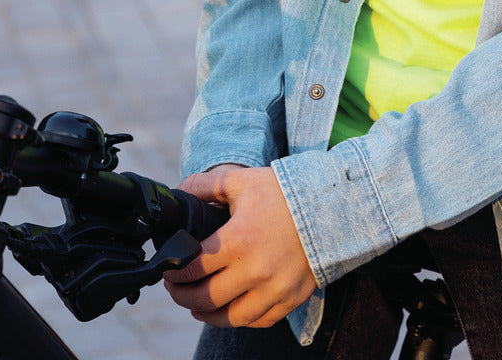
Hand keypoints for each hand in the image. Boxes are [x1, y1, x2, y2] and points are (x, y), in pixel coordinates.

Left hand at [163, 164, 316, 328]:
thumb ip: (205, 185)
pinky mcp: (291, 299)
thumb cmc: (285, 192)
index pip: (193, 266)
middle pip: (206, 298)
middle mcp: (255, 271)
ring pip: (230, 318)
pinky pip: (259, 321)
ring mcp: (275, 289)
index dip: (174, 271)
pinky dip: (241, 318)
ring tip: (198, 305)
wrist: (332, 206)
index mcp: (239, 240)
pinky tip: (231, 308)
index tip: (169, 269)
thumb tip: (178, 191)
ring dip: (208, 314)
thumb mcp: (242, 181)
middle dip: (183, 296)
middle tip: (177, 288)